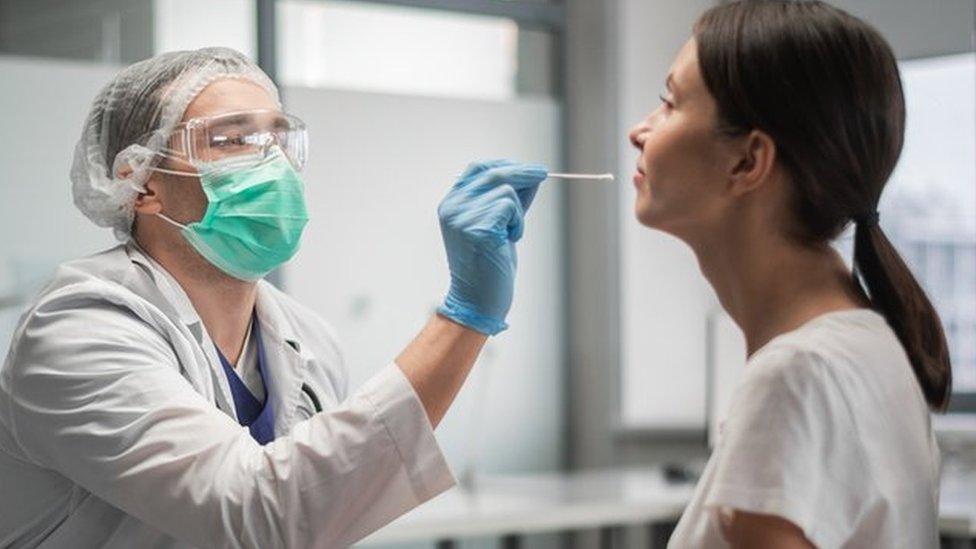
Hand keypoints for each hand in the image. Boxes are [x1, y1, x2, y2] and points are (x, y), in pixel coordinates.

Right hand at [436, 160, 547, 334]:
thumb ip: (507, 200)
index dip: (505, 164)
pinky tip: (509, 240)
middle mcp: (452, 207)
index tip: (529, 169)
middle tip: (544, 173)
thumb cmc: (489, 266)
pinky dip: (518, 222)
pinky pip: (510, 206)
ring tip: (510, 234)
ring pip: (506, 190)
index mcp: (451, 204)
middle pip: (493, 173)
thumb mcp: (497, 225)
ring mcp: (462, 216)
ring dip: (519, 211)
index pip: (478, 168)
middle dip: (523, 172)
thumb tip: (531, 175)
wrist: (478, 301)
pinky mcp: (478, 227)